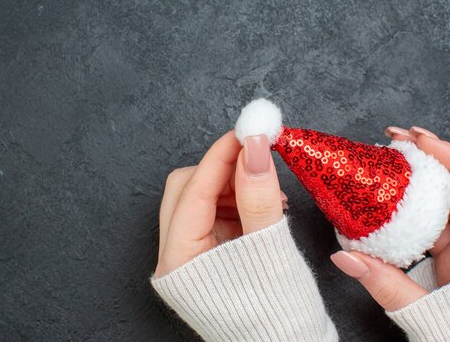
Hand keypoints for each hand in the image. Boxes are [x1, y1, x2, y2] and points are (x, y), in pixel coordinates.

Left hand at [154, 131, 286, 277]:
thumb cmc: (277, 316)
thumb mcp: (269, 251)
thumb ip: (259, 199)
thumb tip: (254, 149)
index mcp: (179, 262)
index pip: (194, 189)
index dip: (223, 155)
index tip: (250, 132)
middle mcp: (173, 258)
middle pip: (186, 188)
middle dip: (224, 170)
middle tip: (259, 161)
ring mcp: (184, 258)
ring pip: (197, 198)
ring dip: (232, 186)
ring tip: (269, 196)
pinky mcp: (200, 256)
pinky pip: (209, 214)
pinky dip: (234, 202)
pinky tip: (260, 208)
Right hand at [330, 126, 449, 310]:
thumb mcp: (430, 315)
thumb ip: (386, 285)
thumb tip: (345, 256)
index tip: (422, 141)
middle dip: (435, 156)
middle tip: (400, 138)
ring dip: (423, 175)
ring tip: (393, 155)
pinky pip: (436, 216)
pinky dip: (414, 201)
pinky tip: (393, 189)